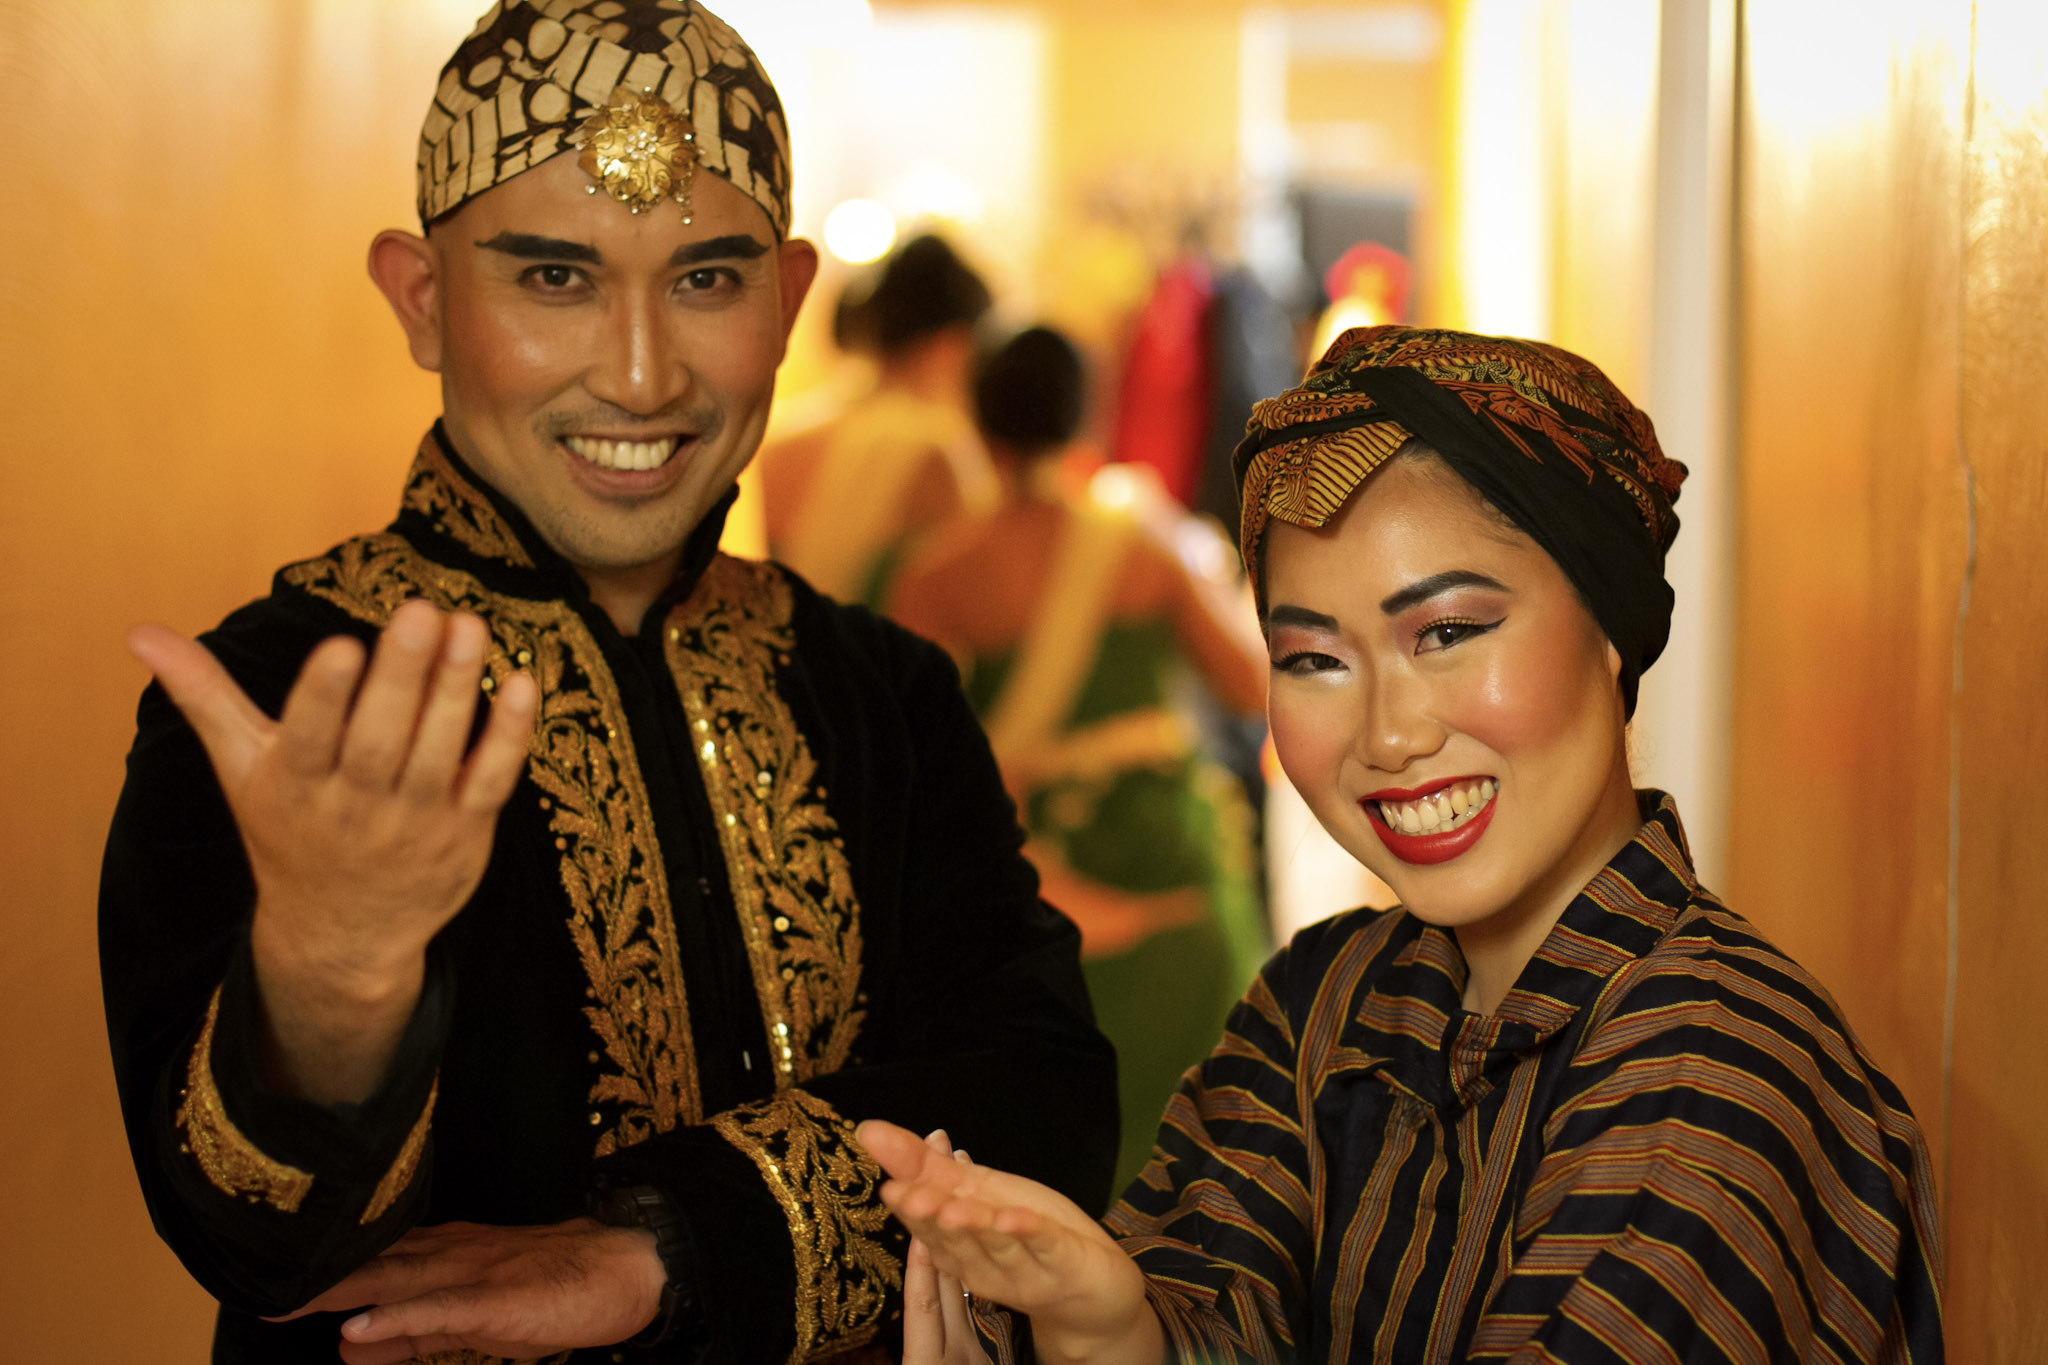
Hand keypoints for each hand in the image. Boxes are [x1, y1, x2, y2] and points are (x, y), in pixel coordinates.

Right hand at [128, 603, 535, 1099]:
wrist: (343, 935)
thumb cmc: (290, 832)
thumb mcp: (241, 770)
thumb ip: (203, 695)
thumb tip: (139, 632)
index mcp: (295, 787)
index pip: (309, 738)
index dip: (323, 695)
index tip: (340, 645)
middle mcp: (355, 807)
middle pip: (381, 740)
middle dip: (402, 677)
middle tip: (422, 611)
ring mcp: (415, 822)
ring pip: (439, 753)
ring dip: (457, 690)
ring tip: (469, 626)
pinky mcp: (466, 832)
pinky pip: (492, 781)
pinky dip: (509, 736)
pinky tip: (521, 683)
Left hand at [273, 1218, 664, 1364]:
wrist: (623, 1268)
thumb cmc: (552, 1289)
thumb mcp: (473, 1316)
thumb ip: (412, 1330)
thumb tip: (349, 1343)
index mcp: (440, 1257)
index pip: (366, 1263)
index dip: (316, 1273)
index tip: (264, 1277)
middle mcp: (446, 1256)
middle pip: (366, 1267)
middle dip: (310, 1280)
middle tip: (253, 1286)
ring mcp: (470, 1275)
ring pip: (391, 1281)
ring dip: (336, 1291)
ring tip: (285, 1302)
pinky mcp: (495, 1301)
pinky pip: (439, 1310)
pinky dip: (396, 1319)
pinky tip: (359, 1330)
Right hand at [856, 1120, 1162, 1364]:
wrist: (1091, 1287)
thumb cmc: (1028, 1234)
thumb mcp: (978, 1193)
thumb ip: (931, 1168)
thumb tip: (880, 1131)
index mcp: (957, 1245)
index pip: (924, 1223)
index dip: (905, 1204)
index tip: (885, 1182)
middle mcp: (981, 1264)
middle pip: (951, 1240)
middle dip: (928, 1215)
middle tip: (902, 1194)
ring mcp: (1022, 1270)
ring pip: (994, 1246)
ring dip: (971, 1226)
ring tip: (951, 1207)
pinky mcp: (1062, 1266)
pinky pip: (1044, 1247)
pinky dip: (1028, 1232)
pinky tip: (1012, 1217)